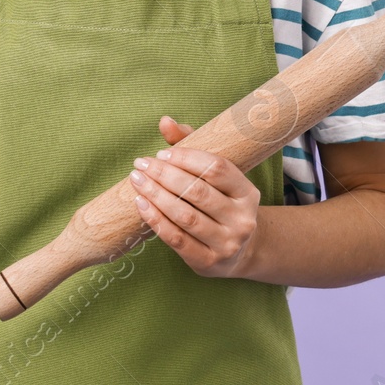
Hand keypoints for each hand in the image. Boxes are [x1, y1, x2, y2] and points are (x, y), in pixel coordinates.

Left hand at [127, 116, 261, 278]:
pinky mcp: (208, 262)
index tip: (161, 154)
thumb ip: (191, 145)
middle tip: (141, 165)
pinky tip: (141, 204)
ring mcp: (227, 244)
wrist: (237, 252)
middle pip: (198, 192)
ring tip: (137, 181)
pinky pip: (176, 239)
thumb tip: (165, 122)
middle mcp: (242, 219)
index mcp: (247, 192)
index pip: (217, 169)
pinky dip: (155, 220)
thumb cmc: (219, 202)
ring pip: (185, 216)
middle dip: (164, 175)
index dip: (186, 158)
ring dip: (156, 196)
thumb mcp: (214, 176)